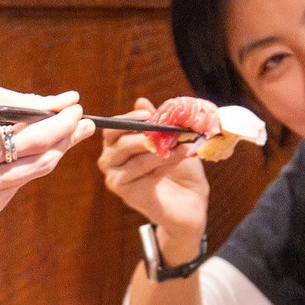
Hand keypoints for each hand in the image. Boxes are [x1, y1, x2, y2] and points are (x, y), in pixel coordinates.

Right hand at [0, 84, 91, 220]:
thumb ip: (19, 101)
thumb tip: (63, 101)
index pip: (33, 137)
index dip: (60, 122)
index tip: (76, 106)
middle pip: (41, 160)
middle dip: (66, 137)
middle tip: (84, 120)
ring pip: (34, 174)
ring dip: (55, 151)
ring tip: (72, 131)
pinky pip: (17, 184)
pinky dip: (27, 165)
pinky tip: (32, 150)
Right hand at [94, 96, 210, 250]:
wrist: (192, 204)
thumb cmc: (181, 172)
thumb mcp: (173, 141)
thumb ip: (157, 122)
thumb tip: (140, 101)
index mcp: (118, 146)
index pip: (113, 128)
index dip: (129, 119)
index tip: (148, 114)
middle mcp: (112, 162)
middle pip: (118, 140)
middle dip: (146, 132)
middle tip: (169, 129)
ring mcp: (116, 178)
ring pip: (133, 154)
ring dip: (160, 147)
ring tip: (183, 144)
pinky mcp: (126, 193)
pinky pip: (141, 171)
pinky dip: (162, 162)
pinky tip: (179, 157)